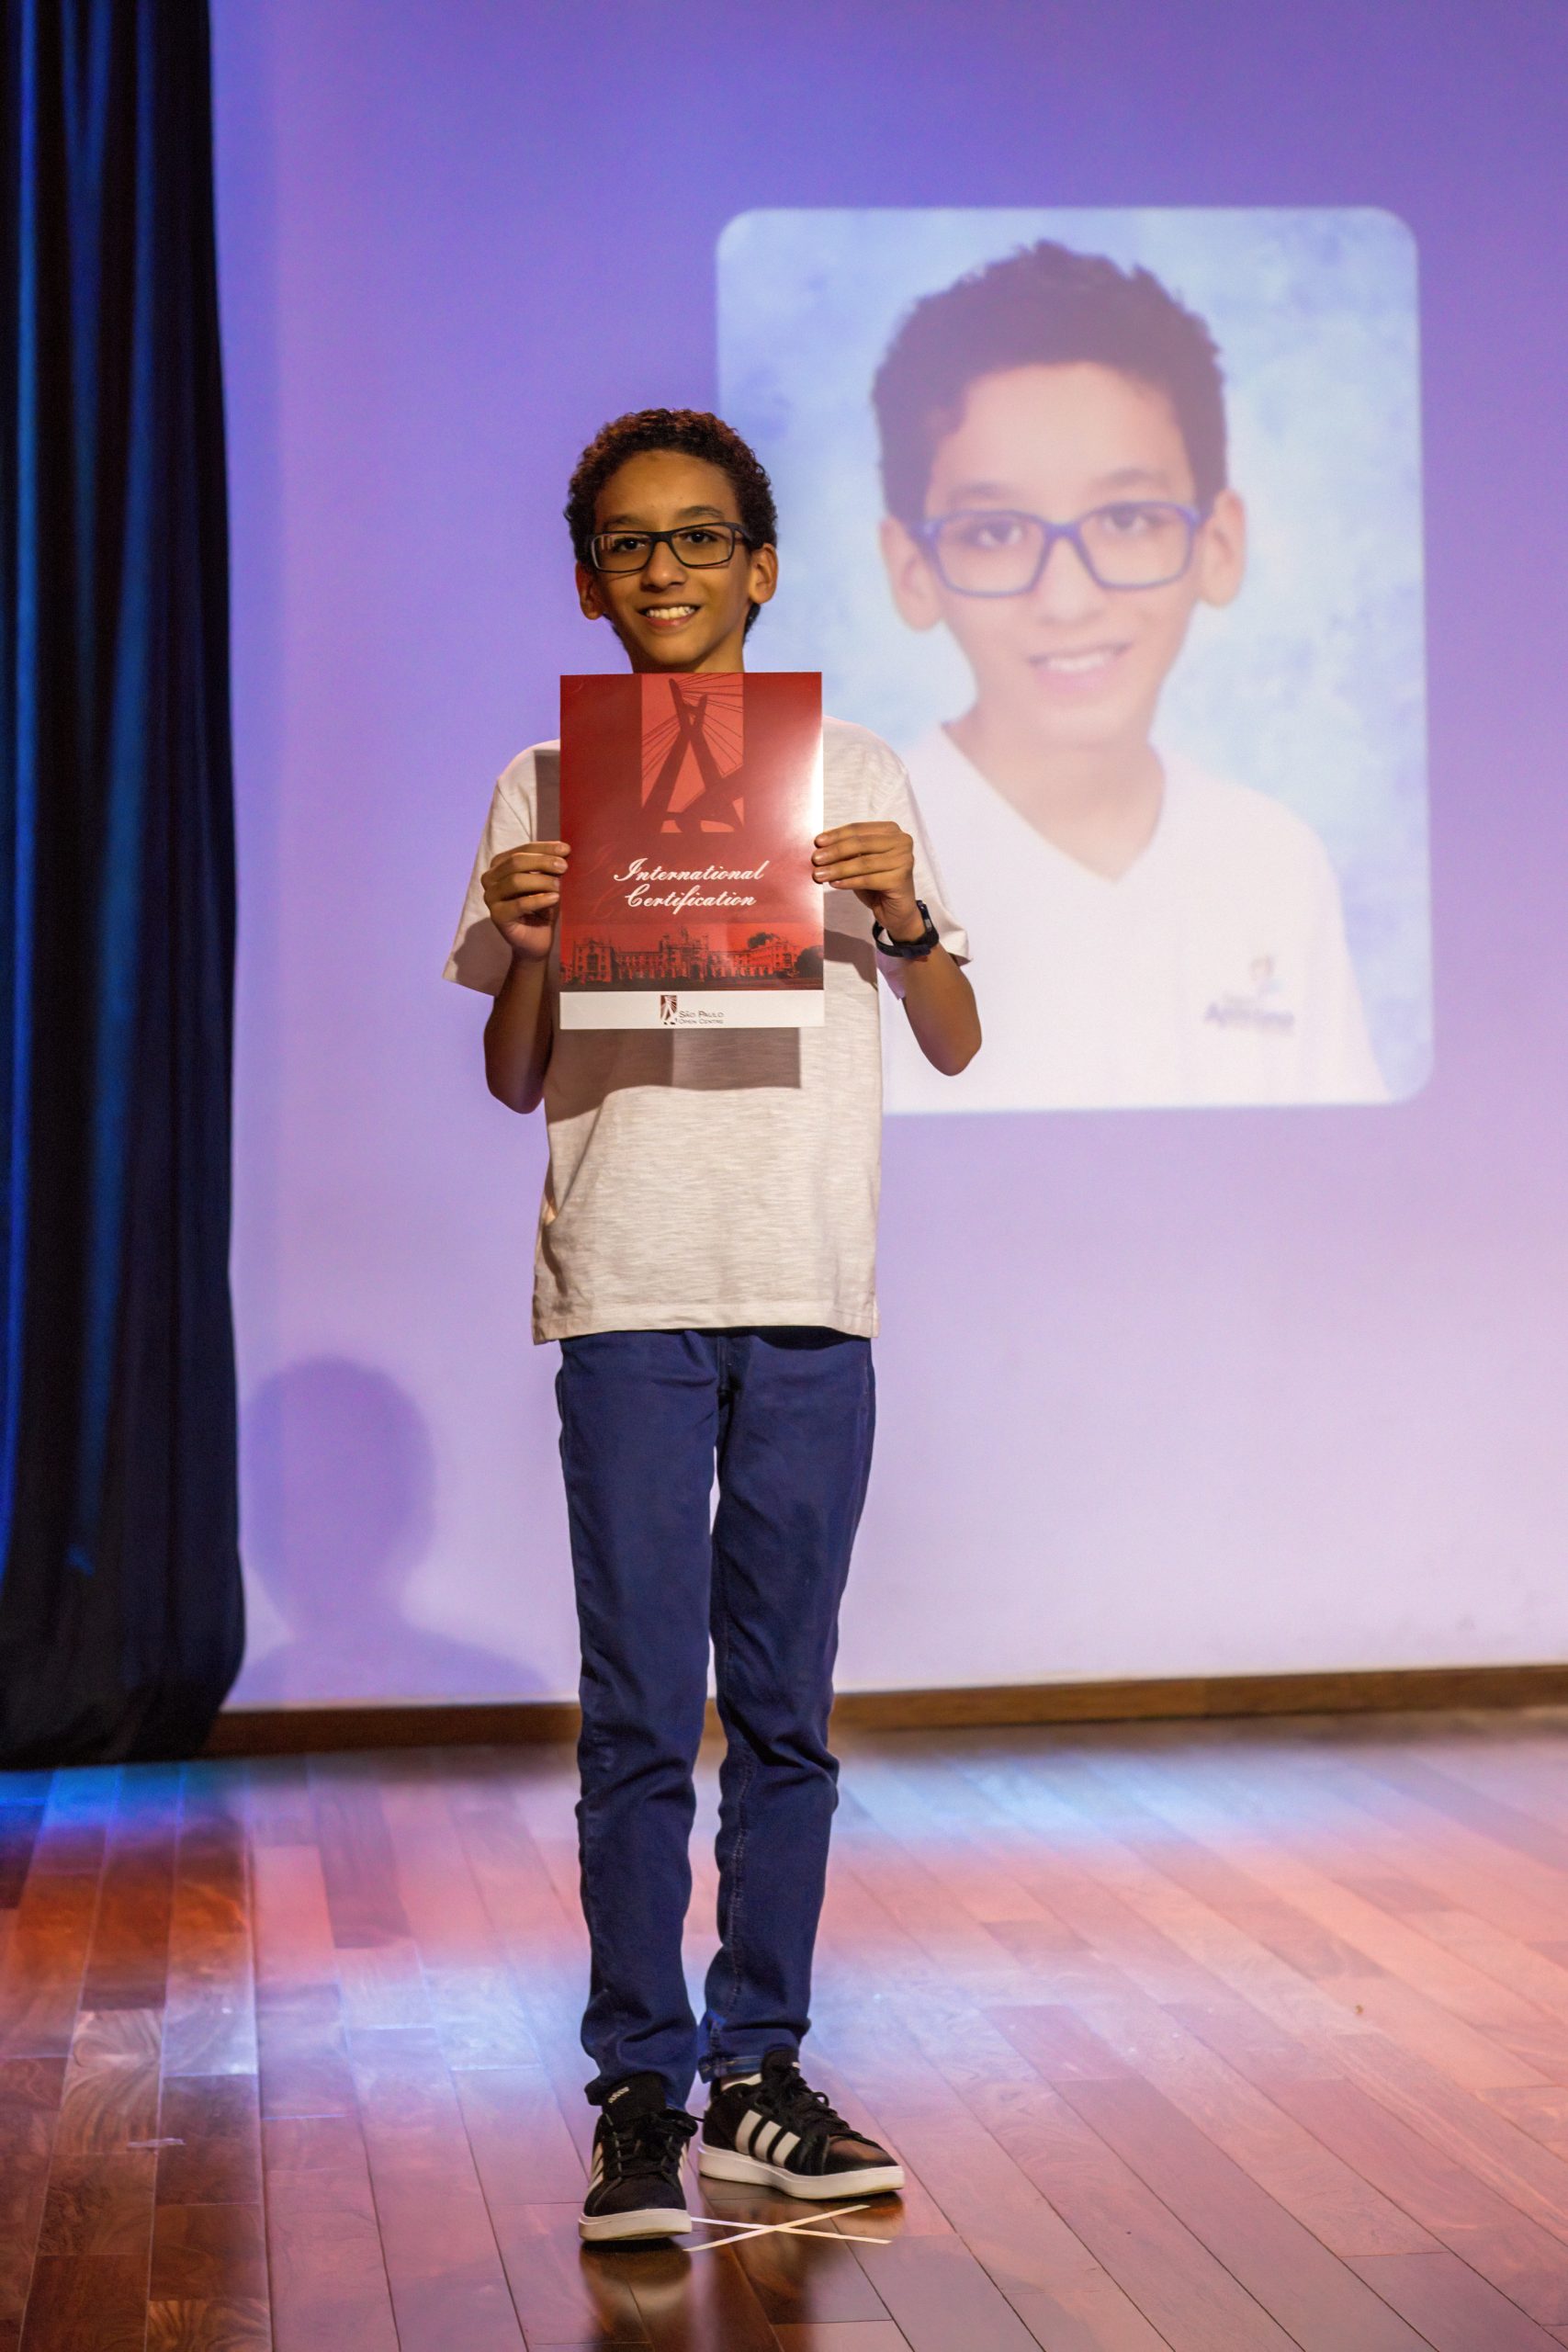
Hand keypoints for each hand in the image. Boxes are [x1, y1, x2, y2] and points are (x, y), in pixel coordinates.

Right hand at [482, 840, 569, 961]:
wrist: (538, 939)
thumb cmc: (543, 907)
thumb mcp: (548, 882)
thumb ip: (550, 867)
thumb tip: (564, 850)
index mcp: (500, 865)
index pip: (523, 849)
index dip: (545, 848)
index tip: (566, 849)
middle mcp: (490, 878)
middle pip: (516, 862)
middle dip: (543, 862)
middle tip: (564, 867)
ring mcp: (490, 897)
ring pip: (515, 881)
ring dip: (541, 881)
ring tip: (559, 886)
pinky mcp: (496, 916)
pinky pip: (518, 904)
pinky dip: (539, 899)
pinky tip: (555, 898)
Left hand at [811, 823, 922, 938]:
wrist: (896, 910)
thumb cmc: (876, 882)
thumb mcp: (860, 861)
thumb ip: (847, 851)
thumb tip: (821, 847)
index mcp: (891, 830)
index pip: (858, 829)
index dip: (836, 835)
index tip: (817, 842)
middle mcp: (901, 841)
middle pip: (860, 844)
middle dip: (835, 851)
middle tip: (815, 859)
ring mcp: (904, 860)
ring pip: (863, 863)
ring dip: (838, 869)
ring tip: (819, 875)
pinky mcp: (900, 879)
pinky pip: (868, 880)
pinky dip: (848, 882)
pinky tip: (834, 884)